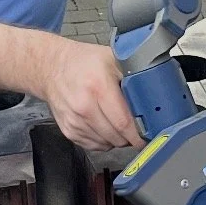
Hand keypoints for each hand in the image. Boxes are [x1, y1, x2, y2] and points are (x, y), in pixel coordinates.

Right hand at [34, 36, 142, 151]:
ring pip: (107, 144)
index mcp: (98, 87)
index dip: (140, 133)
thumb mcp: (112, 59)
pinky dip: (104, 140)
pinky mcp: (68, 131)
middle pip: (117, 137)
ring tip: (117, 121)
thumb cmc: (82, 63)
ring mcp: (74, 121)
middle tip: (136, 126)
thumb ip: (133, 76)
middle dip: (131, 136)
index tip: (149, 134)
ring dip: (117, 138)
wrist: (50, 68)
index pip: (124, 123)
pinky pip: (94, 146)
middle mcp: (84, 107)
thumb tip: (155, 94)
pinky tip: (104, 124)